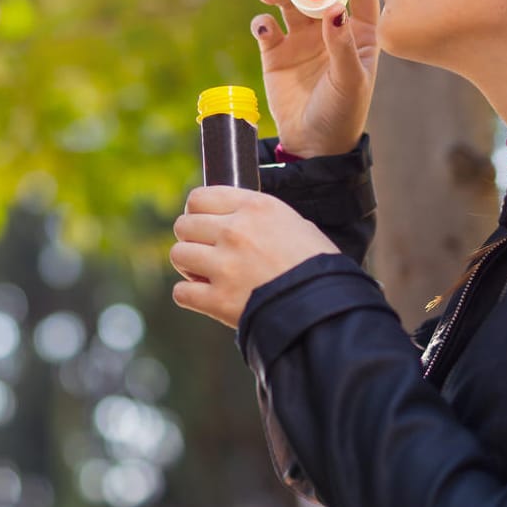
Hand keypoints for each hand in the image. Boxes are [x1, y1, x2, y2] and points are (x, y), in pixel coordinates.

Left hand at [170, 185, 337, 327]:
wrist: (328, 309)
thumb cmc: (317, 267)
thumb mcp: (294, 224)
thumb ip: (259, 217)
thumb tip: (235, 216)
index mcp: (255, 207)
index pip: (198, 197)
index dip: (197, 212)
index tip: (202, 223)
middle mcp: (235, 231)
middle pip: (183, 225)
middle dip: (192, 239)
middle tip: (206, 252)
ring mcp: (224, 266)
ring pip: (178, 254)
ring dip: (188, 266)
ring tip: (206, 274)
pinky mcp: (218, 300)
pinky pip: (181, 291)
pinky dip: (190, 295)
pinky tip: (206, 296)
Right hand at [254, 0, 379, 156]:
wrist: (312, 144)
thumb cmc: (342, 113)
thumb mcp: (350, 80)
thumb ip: (342, 44)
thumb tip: (335, 7)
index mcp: (359, 31)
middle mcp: (330, 28)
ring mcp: (301, 38)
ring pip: (289, 2)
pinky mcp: (275, 52)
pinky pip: (266, 27)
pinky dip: (262, 22)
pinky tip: (264, 29)